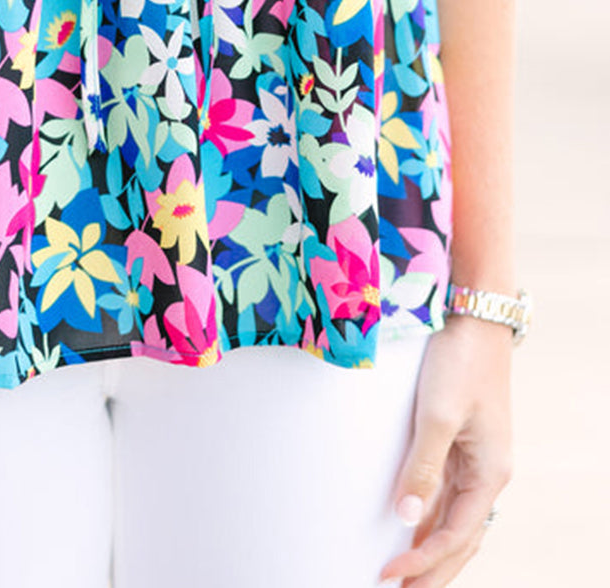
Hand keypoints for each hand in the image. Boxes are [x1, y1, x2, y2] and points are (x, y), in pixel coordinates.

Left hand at [378, 317, 513, 587]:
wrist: (474, 314)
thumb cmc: (459, 361)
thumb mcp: (438, 414)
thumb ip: (422, 467)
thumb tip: (405, 518)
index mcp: (489, 473)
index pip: (455, 536)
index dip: (422, 562)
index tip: (388, 576)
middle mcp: (486, 472)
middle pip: (461, 538)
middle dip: (433, 571)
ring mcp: (474, 459)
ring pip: (454, 520)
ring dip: (431, 549)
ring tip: (404, 575)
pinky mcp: (460, 441)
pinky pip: (447, 494)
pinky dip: (430, 518)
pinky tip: (409, 528)